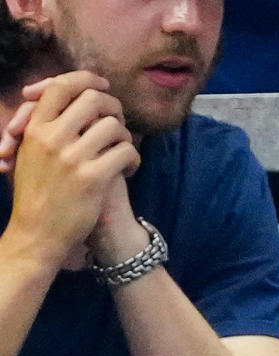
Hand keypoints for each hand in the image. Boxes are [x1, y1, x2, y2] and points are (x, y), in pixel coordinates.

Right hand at [3, 72, 140, 269]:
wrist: (38, 235)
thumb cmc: (36, 196)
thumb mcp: (28, 154)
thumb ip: (43, 127)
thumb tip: (68, 100)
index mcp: (35, 128)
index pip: (62, 86)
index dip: (87, 81)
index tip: (104, 87)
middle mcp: (52, 137)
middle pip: (93, 100)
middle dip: (113, 107)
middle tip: (121, 122)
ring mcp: (72, 158)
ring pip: (113, 125)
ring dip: (126, 136)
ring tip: (124, 151)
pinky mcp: (93, 178)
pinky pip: (125, 152)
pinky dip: (134, 158)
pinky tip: (130, 170)